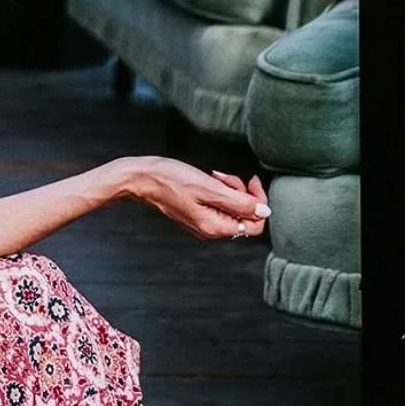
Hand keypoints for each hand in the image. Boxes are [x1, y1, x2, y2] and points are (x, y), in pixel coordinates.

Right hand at [126, 157, 270, 240]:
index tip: (250, 182)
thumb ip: (239, 202)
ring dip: (230, 189)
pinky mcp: (196, 212)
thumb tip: (264, 211)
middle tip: (227, 178)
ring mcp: (203, 221)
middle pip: (244, 216)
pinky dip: (218, 190)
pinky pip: (218, 204)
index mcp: (215, 227)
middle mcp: (210, 229)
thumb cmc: (169, 180)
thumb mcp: (208, 187)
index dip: (258, 202)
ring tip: (215, 176)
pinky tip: (208, 179)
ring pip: (232, 208)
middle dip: (242, 193)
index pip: (255, 224)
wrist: (140, 178)